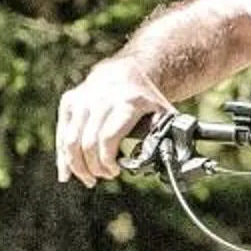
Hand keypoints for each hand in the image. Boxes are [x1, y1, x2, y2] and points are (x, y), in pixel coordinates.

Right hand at [55, 60, 172, 184]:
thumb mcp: (164, 115)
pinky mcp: (70, 101)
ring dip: (78, 166)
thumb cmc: (147, 101)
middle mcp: (101, 98)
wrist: (127, 72)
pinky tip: (66, 174)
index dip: (108, 161)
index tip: (116, 171)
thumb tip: (187, 167)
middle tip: (104, 176)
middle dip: (95, 167)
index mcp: (126, 103)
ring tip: (88, 179)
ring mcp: (83, 99)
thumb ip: (170, 139)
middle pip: (88, 143)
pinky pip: (63, 134)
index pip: (107, 137)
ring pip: (71, 140)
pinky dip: (63, 156)